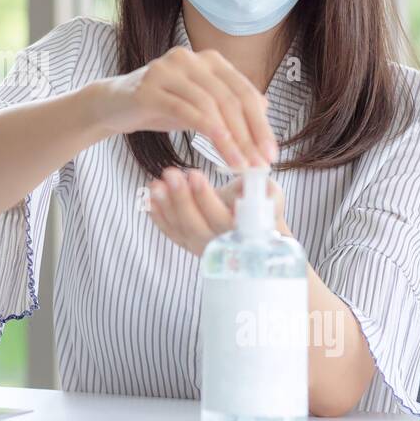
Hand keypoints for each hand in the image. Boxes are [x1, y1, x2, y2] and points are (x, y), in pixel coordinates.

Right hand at [86, 45, 276, 169]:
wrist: (112, 105)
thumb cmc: (158, 105)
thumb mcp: (198, 104)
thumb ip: (227, 102)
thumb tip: (264, 107)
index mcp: (208, 59)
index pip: (244, 92)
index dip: (261, 124)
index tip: (271, 153)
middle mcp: (189, 58)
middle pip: (231, 98)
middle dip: (250, 135)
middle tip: (260, 164)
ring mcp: (167, 70)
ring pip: (210, 105)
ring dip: (231, 139)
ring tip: (241, 165)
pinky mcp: (148, 88)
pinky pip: (185, 110)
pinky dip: (207, 129)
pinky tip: (220, 148)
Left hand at [148, 168, 286, 256]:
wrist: (253, 227)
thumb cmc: (262, 206)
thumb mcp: (271, 198)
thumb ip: (268, 193)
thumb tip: (262, 184)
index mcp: (245, 234)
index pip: (223, 219)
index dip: (205, 198)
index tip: (194, 174)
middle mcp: (222, 246)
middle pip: (197, 226)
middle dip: (181, 198)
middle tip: (170, 173)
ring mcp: (203, 247)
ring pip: (181, 229)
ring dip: (166, 205)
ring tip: (156, 182)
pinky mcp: (189, 244)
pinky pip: (170, 232)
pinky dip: (157, 215)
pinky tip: (148, 197)